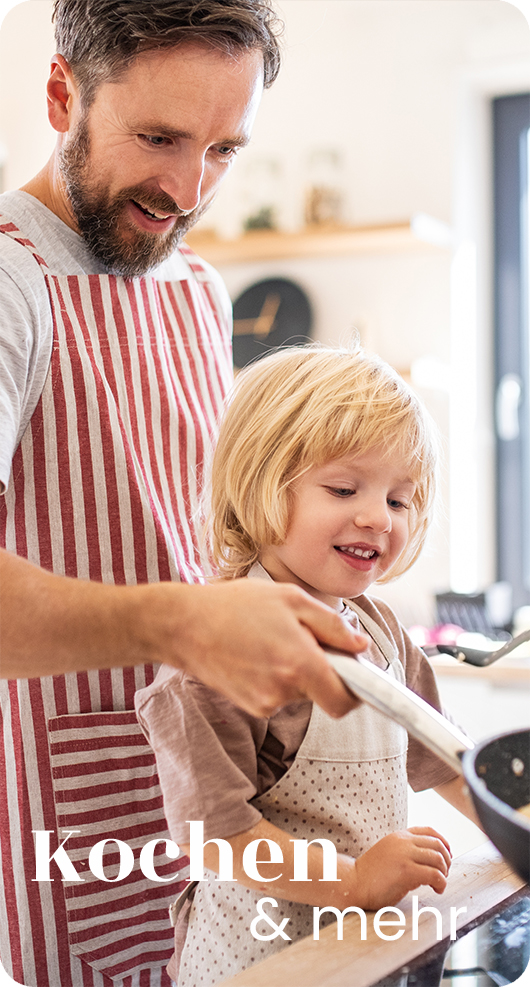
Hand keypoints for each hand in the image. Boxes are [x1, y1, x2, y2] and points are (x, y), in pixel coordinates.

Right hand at [142, 577, 368, 717]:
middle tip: (301, 636)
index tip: (354, 672)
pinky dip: (277, 677)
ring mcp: (265, 703)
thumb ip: (332, 625)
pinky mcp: (250, 707)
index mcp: (300, 663)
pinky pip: (279, 695)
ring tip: (271, 639)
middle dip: (321, 669)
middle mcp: (284, 691)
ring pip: (300, 692)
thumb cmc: (236, 606)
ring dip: (296, 670)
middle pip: (322, 692)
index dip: (356, 690)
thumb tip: (360, 646)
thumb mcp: (291, 599)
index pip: (344, 701)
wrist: (184, 626)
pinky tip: (256, 653)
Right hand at [351, 827, 451, 908]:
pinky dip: (441, 883)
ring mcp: (405, 855)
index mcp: (399, 835)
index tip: (447, 856)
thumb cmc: (370, 874)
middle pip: (438, 845)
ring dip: (444, 873)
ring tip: (439, 883)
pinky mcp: (406, 871)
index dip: (444, 843)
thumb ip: (406, 851)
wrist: (353, 883)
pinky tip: (437, 889)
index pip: (430, 831)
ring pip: (439, 859)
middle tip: (444, 873)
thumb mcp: (389, 853)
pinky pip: (435, 875)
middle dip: (447, 860)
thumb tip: (428, 861)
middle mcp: (403, 842)